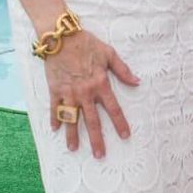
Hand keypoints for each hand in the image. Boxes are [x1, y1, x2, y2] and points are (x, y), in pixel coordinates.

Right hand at [44, 30, 138, 158]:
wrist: (61, 37)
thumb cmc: (87, 43)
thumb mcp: (109, 54)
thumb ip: (123, 70)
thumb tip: (138, 82)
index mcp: (100, 84)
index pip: (114, 109)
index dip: (120, 124)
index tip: (125, 136)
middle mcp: (85, 93)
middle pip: (92, 121)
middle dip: (97, 140)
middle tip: (100, 155)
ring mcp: (69, 93)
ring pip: (72, 119)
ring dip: (72, 135)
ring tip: (73, 149)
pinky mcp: (55, 90)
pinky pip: (54, 108)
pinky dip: (54, 119)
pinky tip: (55, 130)